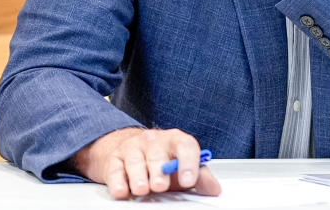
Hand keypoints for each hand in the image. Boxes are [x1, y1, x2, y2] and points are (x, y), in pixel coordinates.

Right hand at [72, 127, 220, 199]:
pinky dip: (118, 181)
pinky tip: (122, 190)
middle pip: (157, 153)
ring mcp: (132, 147)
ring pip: (135, 160)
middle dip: (159, 170)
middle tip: (161, 185)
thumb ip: (199, 176)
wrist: (129, 150)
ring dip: (138, 176)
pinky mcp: (114, 158)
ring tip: (142, 189)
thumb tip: (214, 188)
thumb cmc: (160, 161)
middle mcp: (154, 141)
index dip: (188, 162)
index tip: (189, 180)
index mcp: (175, 140)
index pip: (185, 145)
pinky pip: (115, 169)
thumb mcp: (181, 167)